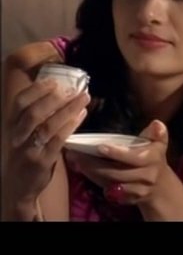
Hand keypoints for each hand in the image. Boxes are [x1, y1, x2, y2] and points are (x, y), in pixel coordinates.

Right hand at [4, 79, 89, 204]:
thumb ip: (36, 117)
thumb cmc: (24, 154)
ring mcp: (28, 150)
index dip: (36, 90)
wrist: (17, 187)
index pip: (19, 103)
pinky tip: (82, 115)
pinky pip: (57, 141)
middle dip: (55, 98)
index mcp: (12, 126)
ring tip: (84, 98)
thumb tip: (61, 93)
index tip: (54, 81)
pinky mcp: (41, 161)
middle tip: (74, 89)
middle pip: (33, 113)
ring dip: (68, 109)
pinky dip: (70, 126)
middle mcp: (17, 136)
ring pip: (47, 126)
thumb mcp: (23, 134)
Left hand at [65, 120, 169, 205]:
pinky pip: (109, 193)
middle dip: (95, 165)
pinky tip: (86, 172)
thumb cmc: (154, 158)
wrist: (160, 186)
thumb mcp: (159, 143)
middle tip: (76, 154)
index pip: (133, 157)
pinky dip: (96, 182)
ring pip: (110, 183)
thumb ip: (157, 133)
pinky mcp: (128, 199)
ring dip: (92, 174)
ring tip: (77, 162)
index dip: (117, 153)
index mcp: (152, 159)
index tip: (100, 147)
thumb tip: (156, 123)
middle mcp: (146, 176)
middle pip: (116, 173)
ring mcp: (137, 190)